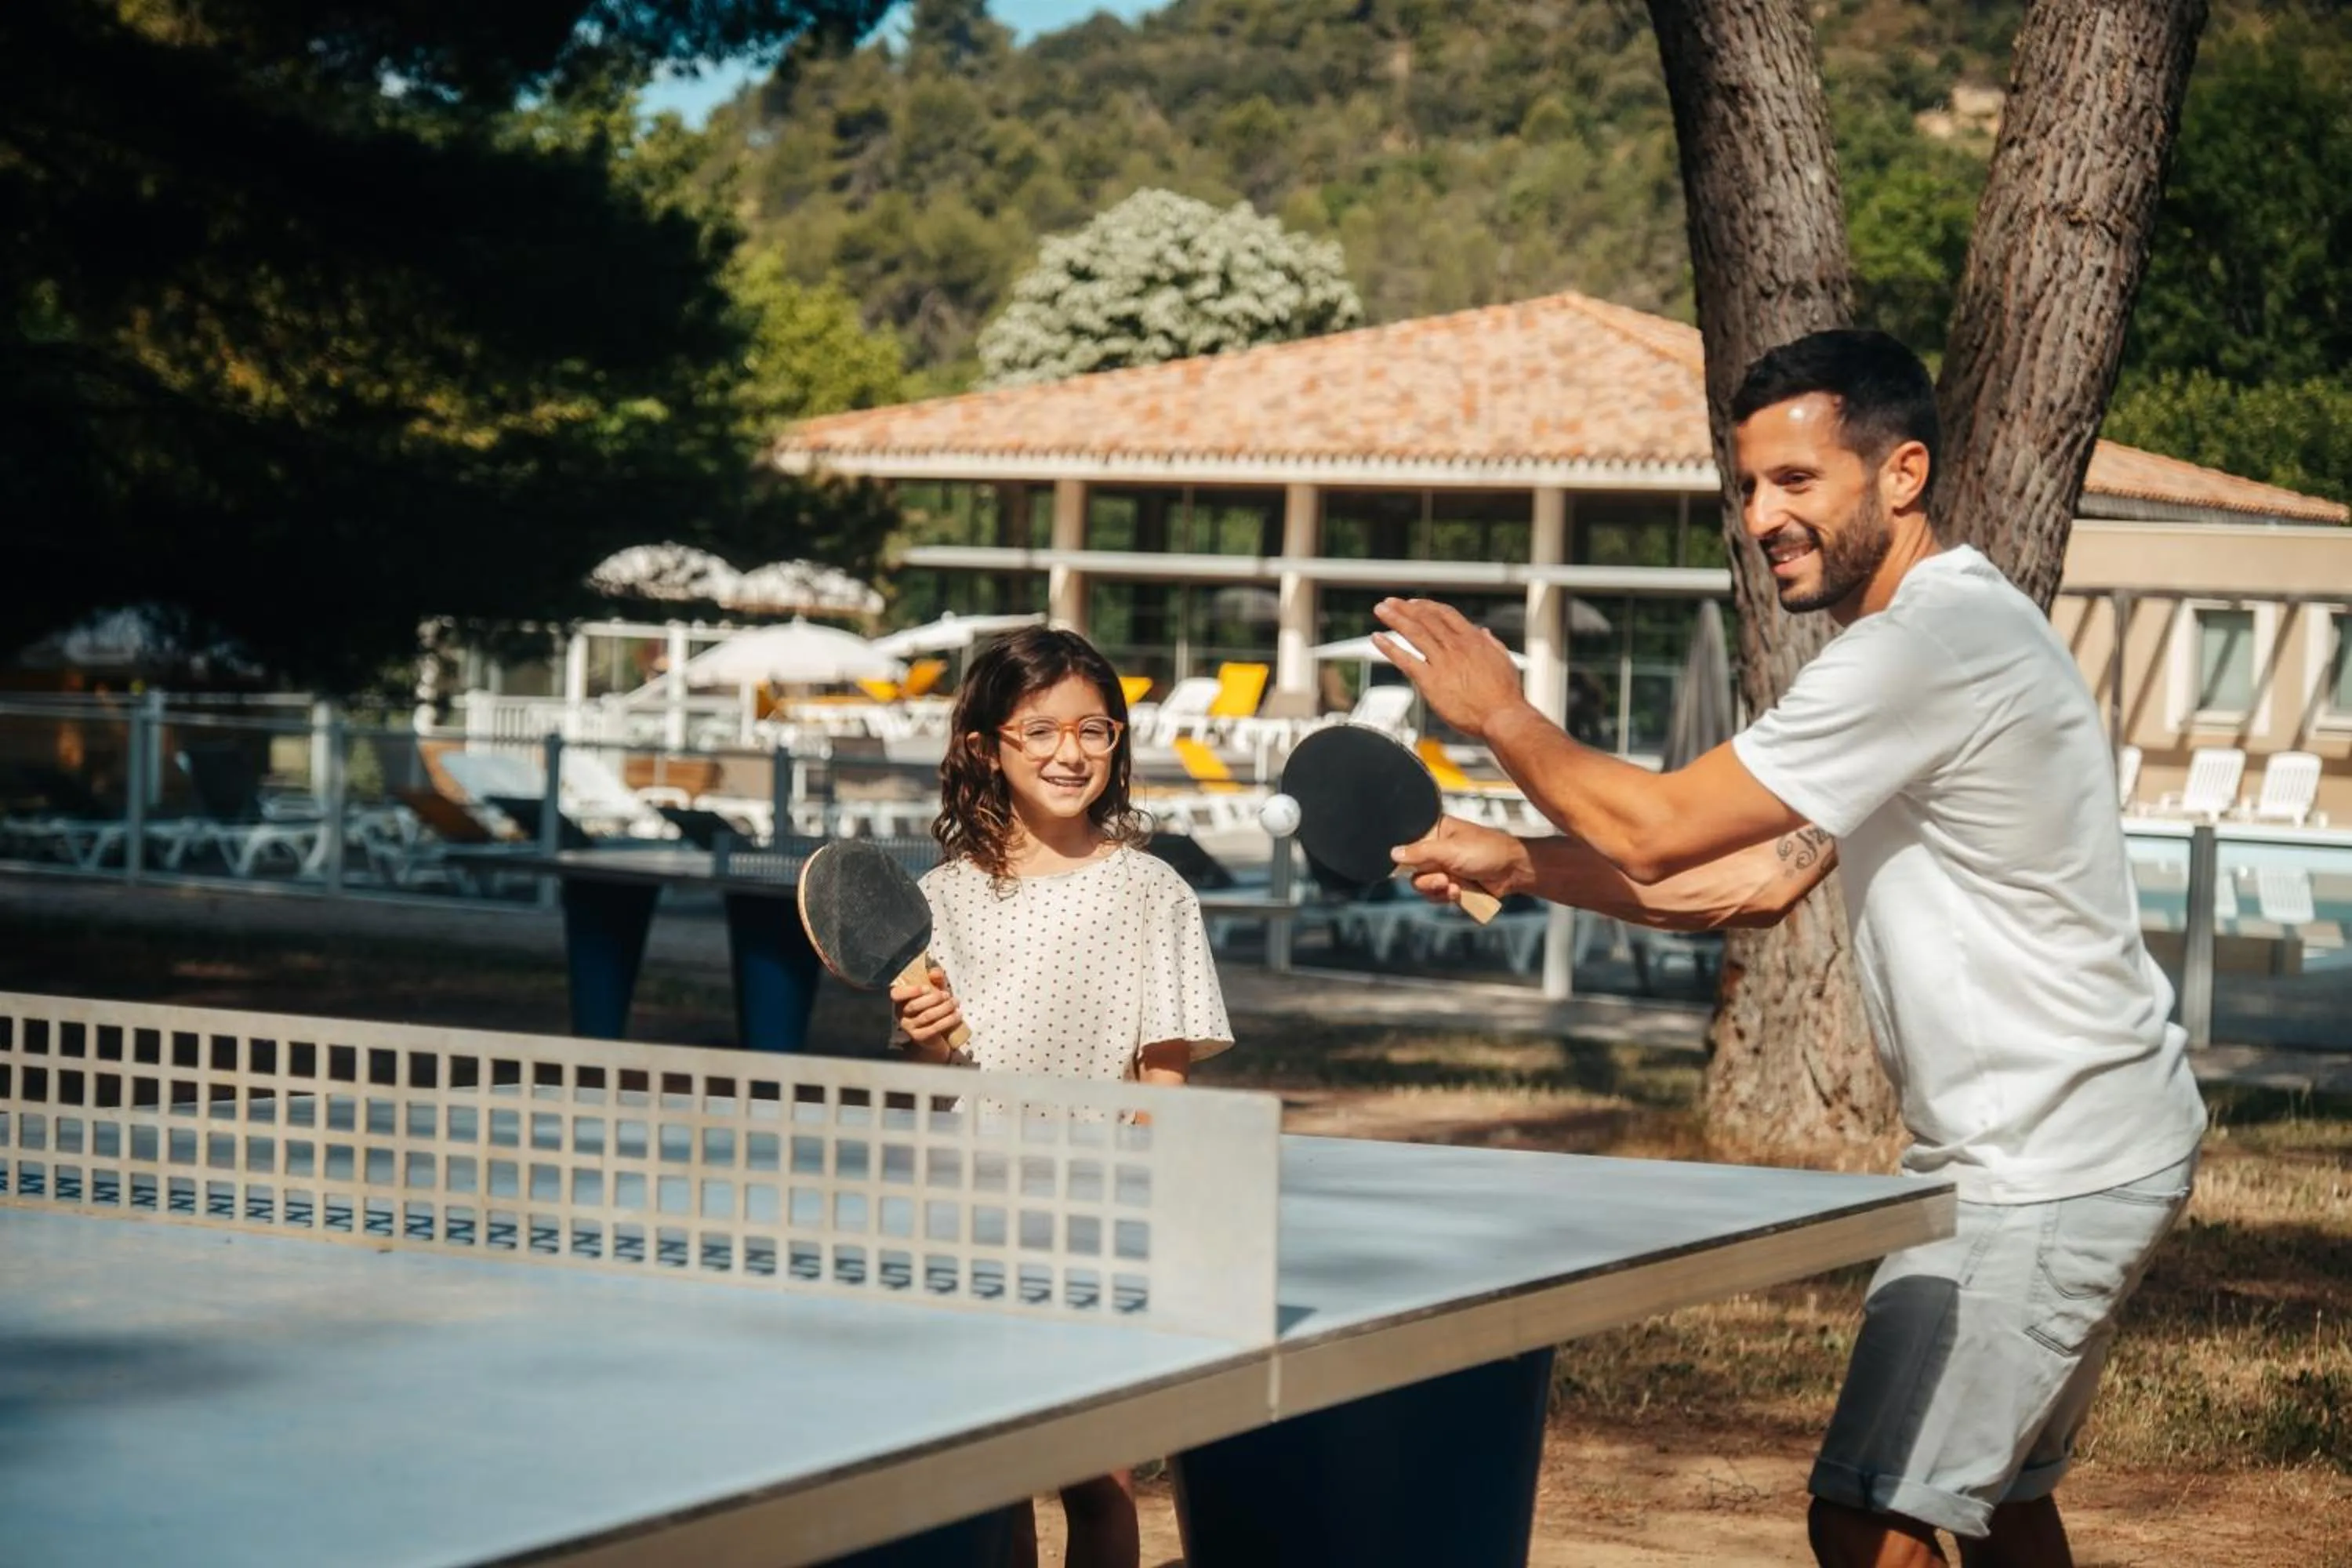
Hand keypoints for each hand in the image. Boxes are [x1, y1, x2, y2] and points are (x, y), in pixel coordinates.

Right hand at [888, 966, 965, 1060]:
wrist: (938, 1032)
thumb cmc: (934, 1006)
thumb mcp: (936, 989)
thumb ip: (936, 978)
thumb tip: (935, 973)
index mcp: (901, 1000)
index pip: (896, 994)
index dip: (910, 991)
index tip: (926, 987)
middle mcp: (902, 1014)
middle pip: (914, 1006)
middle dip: (933, 998)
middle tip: (947, 995)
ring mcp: (909, 1027)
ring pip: (926, 1016)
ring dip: (944, 1008)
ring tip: (955, 1003)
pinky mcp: (920, 1037)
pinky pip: (933, 1028)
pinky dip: (947, 1021)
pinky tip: (957, 1015)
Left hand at [1372, 597, 1532, 741]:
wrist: (1503, 717)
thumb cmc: (1506, 695)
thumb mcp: (1504, 661)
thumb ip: (1491, 644)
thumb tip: (1484, 631)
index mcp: (1473, 639)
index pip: (1445, 614)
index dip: (1426, 606)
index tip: (1413, 603)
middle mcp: (1456, 646)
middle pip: (1425, 619)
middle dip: (1404, 608)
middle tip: (1388, 601)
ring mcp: (1442, 662)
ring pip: (1414, 633)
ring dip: (1394, 619)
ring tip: (1380, 610)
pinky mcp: (1430, 681)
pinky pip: (1406, 660)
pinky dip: (1389, 648)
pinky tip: (1377, 639)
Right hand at [1391, 815, 1533, 905]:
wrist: (1513, 871)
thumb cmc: (1488, 851)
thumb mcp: (1450, 850)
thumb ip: (1420, 852)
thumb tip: (1393, 853)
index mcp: (1435, 832)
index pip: (1408, 845)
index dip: (1410, 859)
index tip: (1420, 866)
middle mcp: (1437, 850)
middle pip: (1413, 871)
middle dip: (1428, 880)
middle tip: (1443, 878)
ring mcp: (1445, 868)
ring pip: (1424, 887)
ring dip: (1439, 890)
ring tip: (1456, 887)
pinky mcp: (1453, 884)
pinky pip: (1438, 896)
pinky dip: (1447, 897)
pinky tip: (1461, 892)